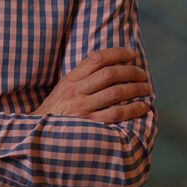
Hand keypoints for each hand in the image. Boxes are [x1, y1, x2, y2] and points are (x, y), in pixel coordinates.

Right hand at [34, 47, 151, 123]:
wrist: (39, 133)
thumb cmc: (56, 110)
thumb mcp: (63, 88)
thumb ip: (82, 77)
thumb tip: (108, 65)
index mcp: (71, 79)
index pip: (97, 59)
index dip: (117, 53)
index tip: (131, 54)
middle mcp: (77, 91)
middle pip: (110, 74)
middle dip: (131, 71)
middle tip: (143, 74)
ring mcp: (83, 108)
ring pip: (116, 93)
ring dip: (136, 89)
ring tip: (147, 88)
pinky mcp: (90, 125)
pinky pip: (116, 114)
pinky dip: (133, 109)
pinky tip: (142, 107)